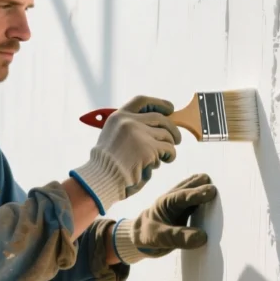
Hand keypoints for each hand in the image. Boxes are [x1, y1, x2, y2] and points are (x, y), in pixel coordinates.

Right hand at [70, 95, 181, 213]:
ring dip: (168, 147)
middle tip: (177, 139)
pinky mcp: (148, 149)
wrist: (102, 179)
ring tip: (163, 157)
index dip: (159, 103)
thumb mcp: (113, 137)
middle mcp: (129, 122)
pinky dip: (169, 156)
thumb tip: (158, 125)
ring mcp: (139, 134)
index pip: (142, 101)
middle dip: (172, 129)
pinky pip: (168, 150)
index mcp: (118, 117)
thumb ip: (130, 129)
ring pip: (167, 135)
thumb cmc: (108, 164)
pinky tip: (163, 161)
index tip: (170, 108)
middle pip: (160, 118)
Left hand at [112, 173, 216, 262]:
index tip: (211, 192)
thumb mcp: (160, 238)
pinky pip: (196, 203)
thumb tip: (203, 236)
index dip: (197, 194)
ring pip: (193, 192)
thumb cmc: (148, 235)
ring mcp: (180, 205)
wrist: (142, 238)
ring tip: (217, 188)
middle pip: (189, 188)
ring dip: (203, 189)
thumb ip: (179, 237)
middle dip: (202, 186)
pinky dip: (204, 200)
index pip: (182, 196)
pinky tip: (214, 199)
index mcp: (165, 202)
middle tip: (217, 187)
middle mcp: (174, 200)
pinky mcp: (185, 212)